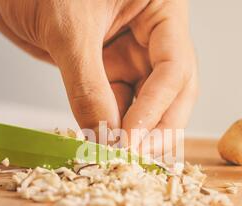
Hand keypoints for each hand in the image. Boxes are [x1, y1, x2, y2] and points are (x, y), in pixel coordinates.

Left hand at [0, 0, 196, 154]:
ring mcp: (130, 53)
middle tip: (136, 154)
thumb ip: (87, 83)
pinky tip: (104, 142)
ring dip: (135, 131)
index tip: (132, 137)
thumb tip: (105, 133)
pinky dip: (111, 125)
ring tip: (119, 155)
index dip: (156, 107)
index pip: (174, 67)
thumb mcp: (67, 28)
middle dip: (158, 126)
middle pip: (172, 90)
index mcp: (160, 9)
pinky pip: (116, 103)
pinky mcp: (107, 68)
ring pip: (146, 102)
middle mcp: (151, 34)